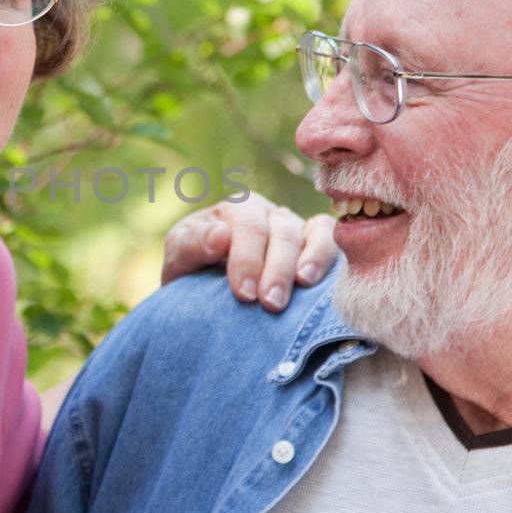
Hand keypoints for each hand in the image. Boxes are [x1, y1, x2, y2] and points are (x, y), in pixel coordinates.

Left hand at [161, 195, 336, 312]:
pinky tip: (326, 278)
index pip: (247, 227)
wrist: (205, 291)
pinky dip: (330, 253)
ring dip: (310, 260)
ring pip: (311, 233)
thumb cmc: (193, 271)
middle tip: (271, 303)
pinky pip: (331, 238)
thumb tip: (221, 235)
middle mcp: (269, 213)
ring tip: (304, 284)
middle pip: (282, 232)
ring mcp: (296, 226)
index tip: (244, 294)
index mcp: (236, 209)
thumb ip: (192, 245)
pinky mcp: (316, 243)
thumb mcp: (180, 258)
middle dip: (277, 268)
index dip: (247, 259)